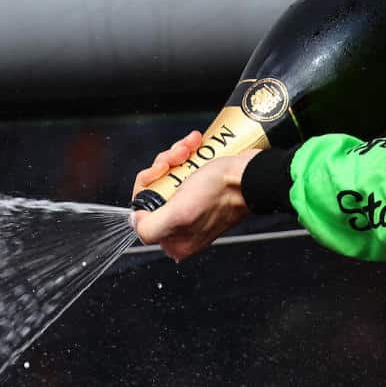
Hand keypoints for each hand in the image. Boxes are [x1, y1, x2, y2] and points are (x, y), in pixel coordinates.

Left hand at [131, 139, 257, 261]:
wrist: (250, 173)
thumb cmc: (222, 191)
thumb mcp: (180, 213)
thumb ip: (150, 227)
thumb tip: (134, 223)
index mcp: (175, 240)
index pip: (143, 211)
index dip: (148, 185)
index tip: (161, 173)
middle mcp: (182, 226)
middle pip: (154, 188)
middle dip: (164, 165)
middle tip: (177, 159)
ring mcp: (192, 206)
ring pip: (168, 173)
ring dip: (176, 156)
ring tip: (189, 149)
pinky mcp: (202, 188)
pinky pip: (183, 166)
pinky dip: (186, 152)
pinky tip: (194, 145)